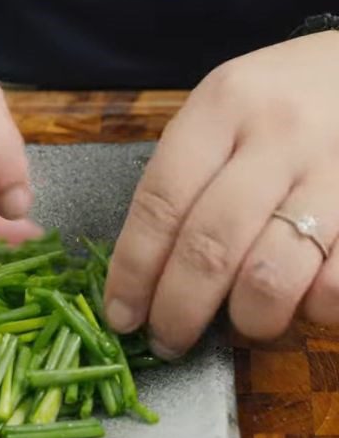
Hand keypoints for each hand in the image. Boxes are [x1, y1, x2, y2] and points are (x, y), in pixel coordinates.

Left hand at [104, 31, 338, 356]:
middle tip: (166, 340)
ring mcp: (333, 172)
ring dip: (247, 319)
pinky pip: (337, 286)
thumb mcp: (220, 108)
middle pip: (210, 245)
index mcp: (220, 107)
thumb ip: (186, 172)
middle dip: (178, 309)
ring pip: (273, 275)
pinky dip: (312, 310)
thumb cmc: (276, 97)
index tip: (120, 313)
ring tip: (238, 323)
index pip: (161, 200)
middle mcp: (275, 136)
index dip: (134, 267)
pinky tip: (299, 301)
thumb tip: (147, 266)